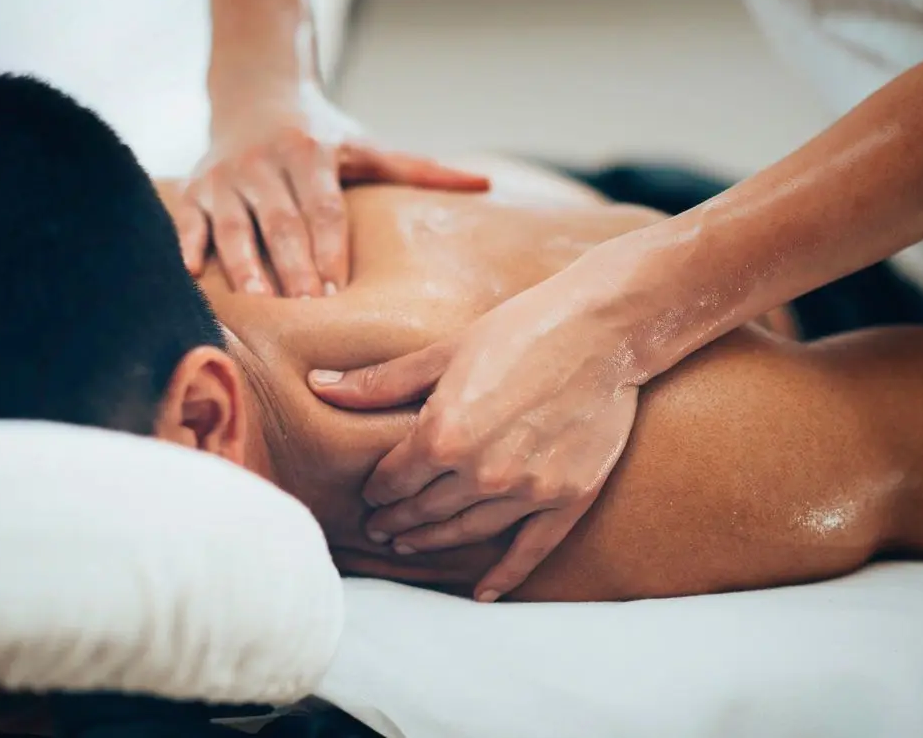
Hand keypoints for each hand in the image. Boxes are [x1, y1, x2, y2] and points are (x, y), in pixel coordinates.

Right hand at [179, 81, 488, 292]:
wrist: (255, 92)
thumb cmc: (321, 135)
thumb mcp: (367, 146)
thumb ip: (420, 169)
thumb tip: (485, 183)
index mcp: (310, 154)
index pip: (323, 207)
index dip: (329, 246)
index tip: (337, 288)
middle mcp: (264, 164)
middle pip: (281, 222)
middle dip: (292, 266)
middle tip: (303, 310)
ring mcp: (225, 177)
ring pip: (234, 226)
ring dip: (243, 265)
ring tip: (257, 304)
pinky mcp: (194, 188)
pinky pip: (187, 220)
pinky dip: (187, 246)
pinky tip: (192, 276)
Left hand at [307, 251, 643, 600]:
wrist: (603, 330)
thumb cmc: (520, 329)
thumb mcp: (445, 351)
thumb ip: (381, 382)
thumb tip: (319, 384)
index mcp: (444, 433)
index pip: (394, 478)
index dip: (377, 489)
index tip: (370, 495)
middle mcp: (482, 471)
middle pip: (424, 510)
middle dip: (397, 520)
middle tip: (380, 530)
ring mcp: (527, 490)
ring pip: (466, 532)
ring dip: (433, 542)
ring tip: (410, 546)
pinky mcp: (568, 498)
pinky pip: (530, 550)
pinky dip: (504, 576)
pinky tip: (482, 592)